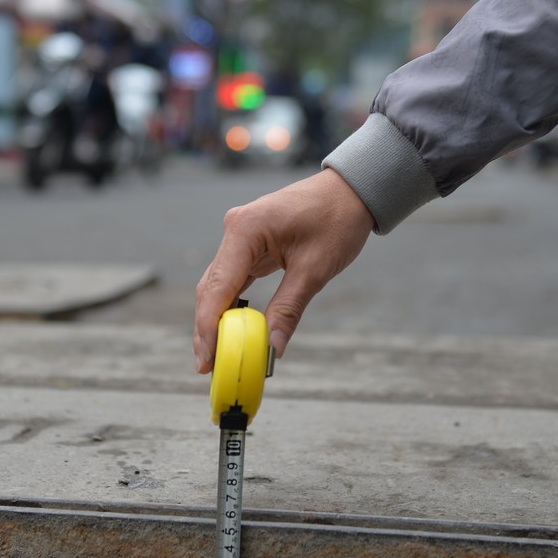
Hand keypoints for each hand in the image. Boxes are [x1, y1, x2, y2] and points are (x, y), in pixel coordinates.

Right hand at [193, 168, 373, 373]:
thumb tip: (271, 349)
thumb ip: (288, 309)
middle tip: (207, 367)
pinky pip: (233, 278)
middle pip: (210, 288)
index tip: (207, 360)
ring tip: (216, 355)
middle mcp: (235, 230)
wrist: (350, 190)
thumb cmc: (336, 221)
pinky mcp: (249, 242)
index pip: (217, 288)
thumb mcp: (315, 270)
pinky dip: (231, 305)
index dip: (209, 328)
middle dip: (207, 329)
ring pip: (218, 285)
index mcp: (245, 230)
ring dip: (216, 319)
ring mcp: (240, 235)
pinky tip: (231, 330)